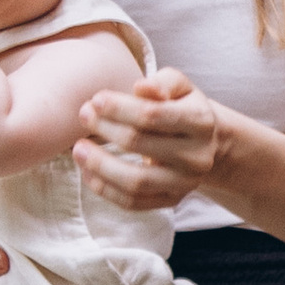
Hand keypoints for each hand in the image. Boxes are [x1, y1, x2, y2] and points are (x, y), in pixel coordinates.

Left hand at [74, 67, 226, 214]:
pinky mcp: (172, 201)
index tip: (96, 100)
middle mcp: (197, 156)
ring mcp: (185, 183)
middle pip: (139, 144)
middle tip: (83, 115)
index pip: (152, 115)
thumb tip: (141, 88)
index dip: (119, 108)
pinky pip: (133, 202)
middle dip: (104, 128)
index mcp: (201, 122)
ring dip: (100, 165)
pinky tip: (87, 172)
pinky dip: (105, 189)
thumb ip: (163, 82)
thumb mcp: (180, 87)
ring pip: (135, 181)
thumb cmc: (182, 108)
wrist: (205, 144)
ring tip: (78, 149)